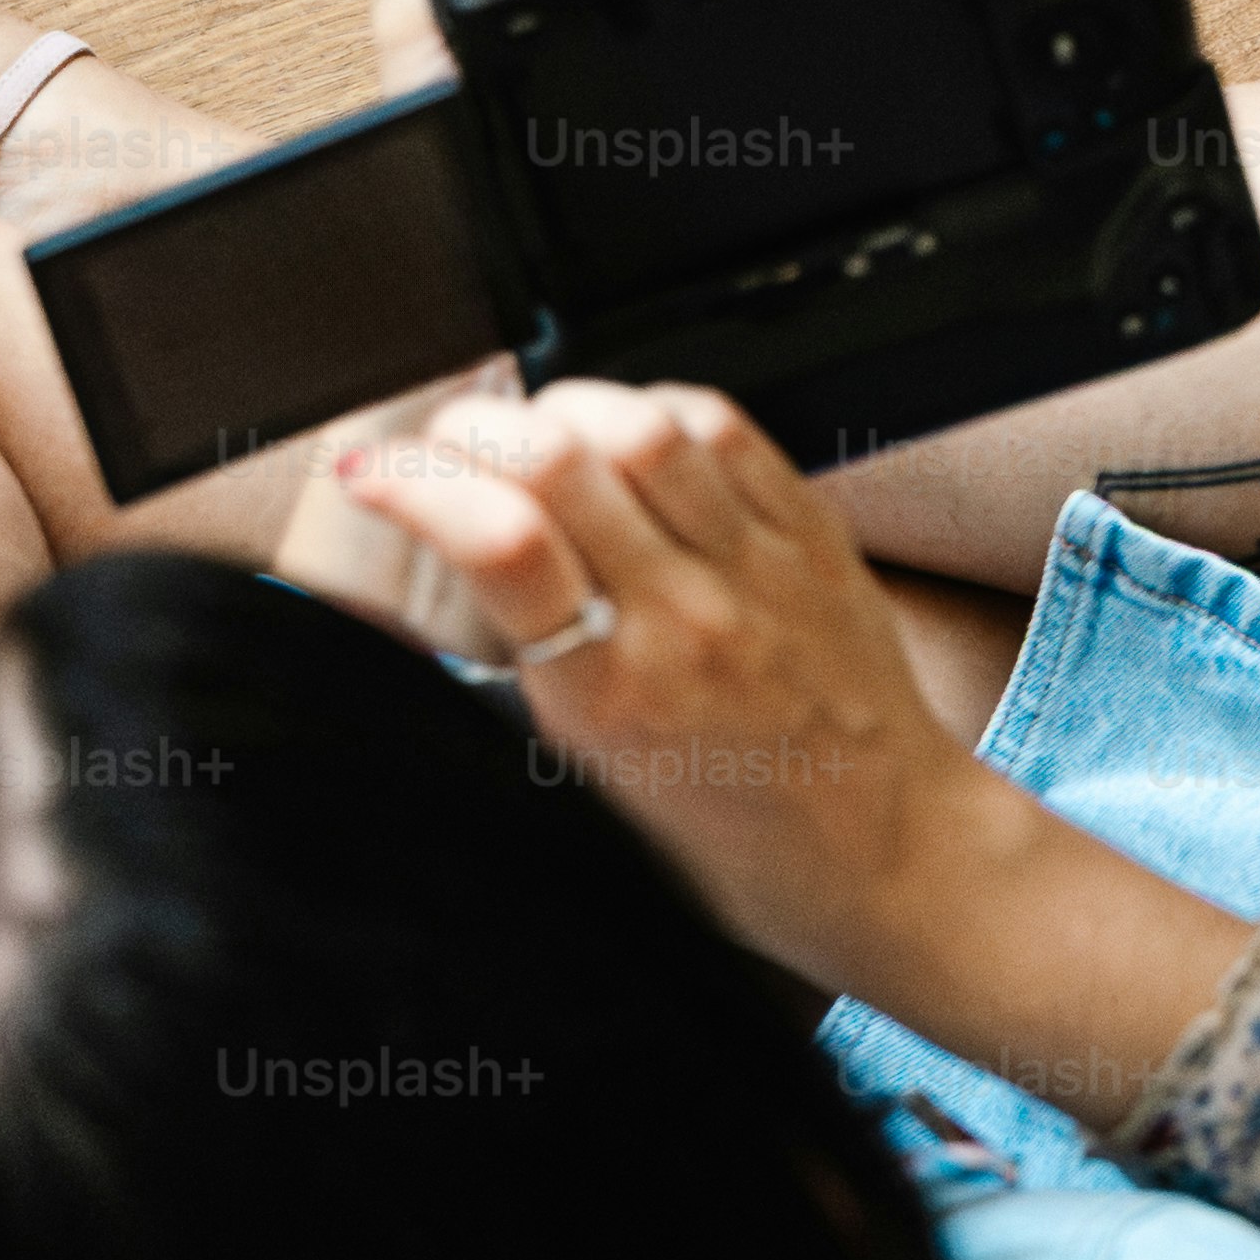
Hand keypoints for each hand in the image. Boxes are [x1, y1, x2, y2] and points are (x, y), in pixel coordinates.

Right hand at [324, 377, 994, 1002]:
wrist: (886, 855)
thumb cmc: (739, 839)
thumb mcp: (596, 775)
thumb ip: (531, 669)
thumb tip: (452, 566)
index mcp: (614, 695)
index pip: (497, 539)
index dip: (412, 482)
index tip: (373, 476)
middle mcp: (685, 617)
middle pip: (558, 456)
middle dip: (470, 426)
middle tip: (444, 444)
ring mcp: (757, 568)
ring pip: (644, 421)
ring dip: (564, 404)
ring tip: (537, 430)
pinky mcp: (813, 535)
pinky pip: (726, 429)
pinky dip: (657, 409)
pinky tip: (631, 433)